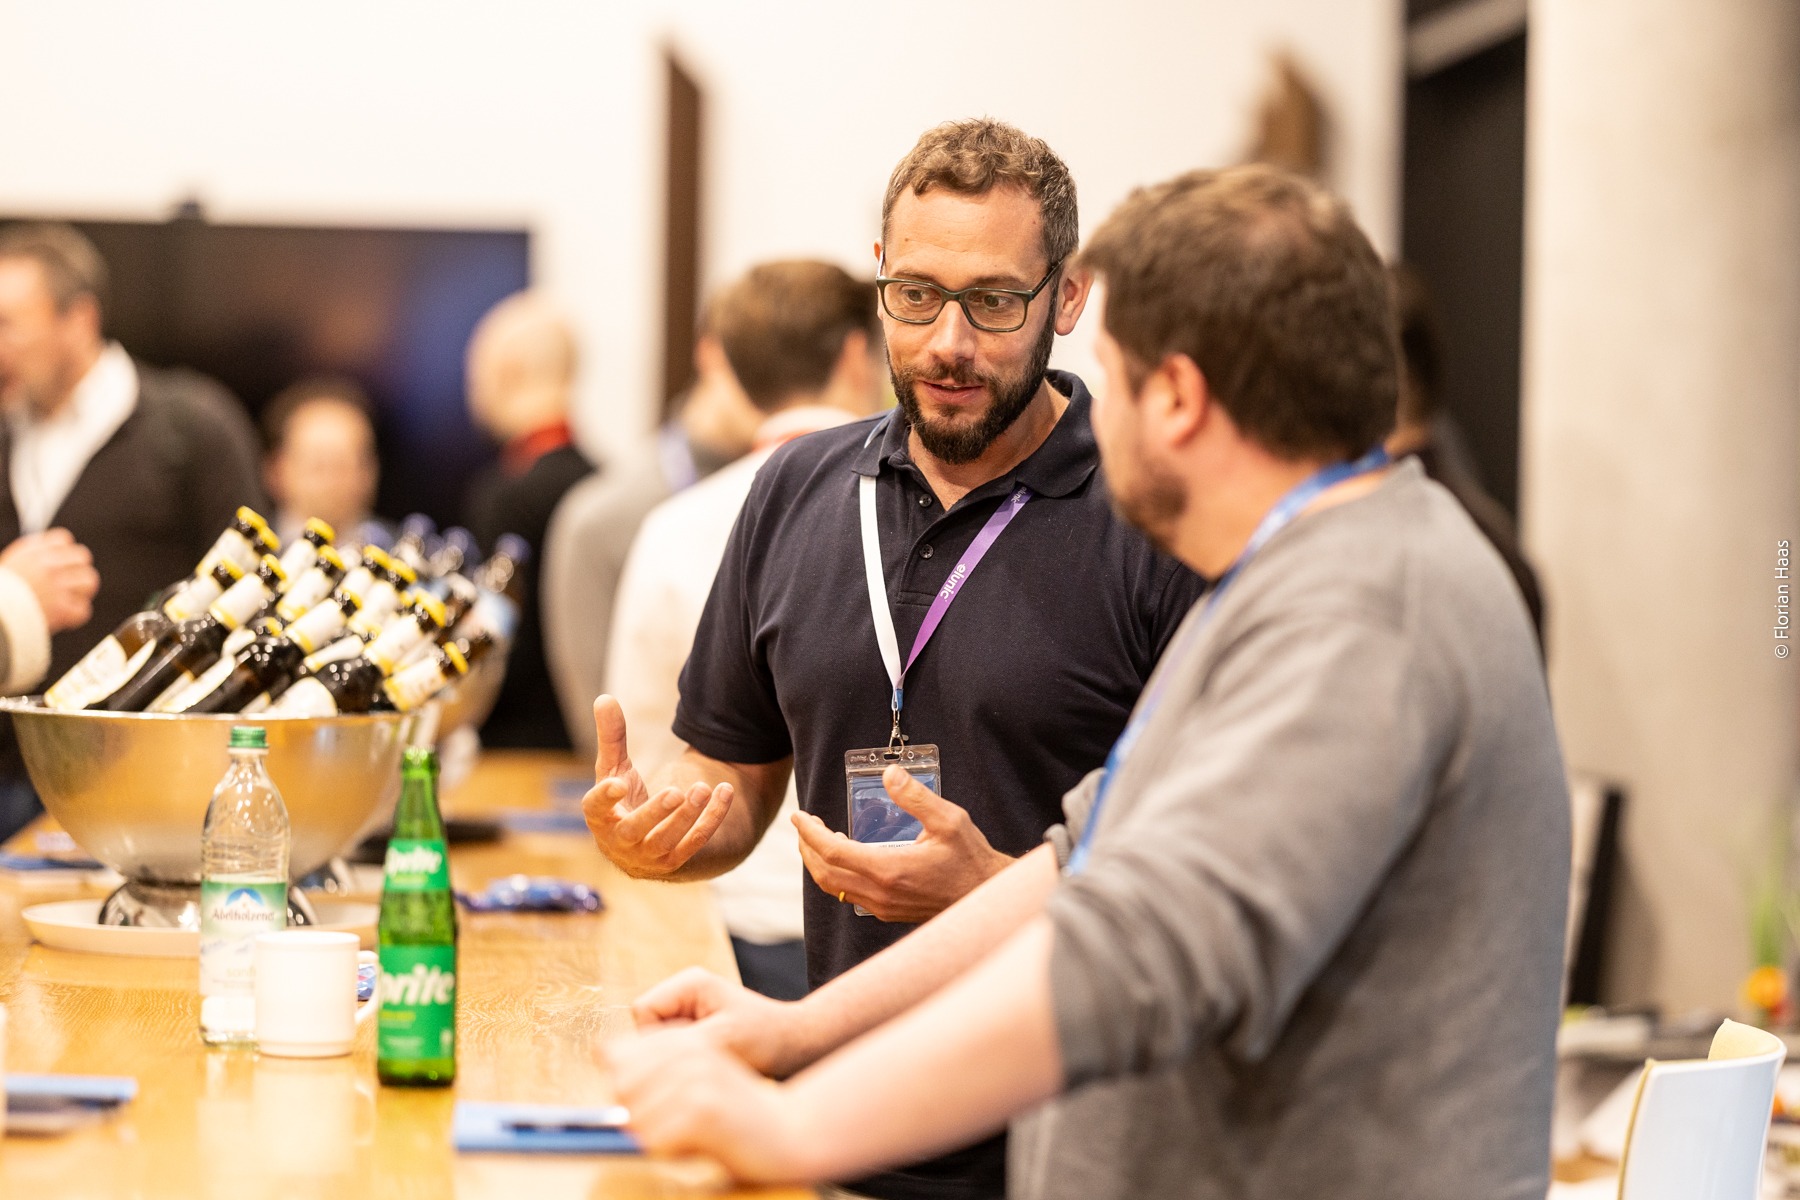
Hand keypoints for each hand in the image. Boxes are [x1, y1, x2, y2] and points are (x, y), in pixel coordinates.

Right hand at [0, 529, 97, 632]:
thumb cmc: (0, 591)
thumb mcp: (11, 563)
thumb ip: (33, 556)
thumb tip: (55, 551)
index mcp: (32, 551)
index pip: (63, 539)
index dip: (64, 551)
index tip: (61, 562)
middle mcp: (48, 565)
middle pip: (82, 557)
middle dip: (78, 569)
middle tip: (71, 581)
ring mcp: (57, 586)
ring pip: (89, 581)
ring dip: (82, 590)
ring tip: (70, 598)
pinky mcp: (61, 608)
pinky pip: (83, 609)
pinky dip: (76, 614)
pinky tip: (65, 615)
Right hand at [581, 695, 734, 877]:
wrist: (640, 845)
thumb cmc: (623, 801)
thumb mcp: (614, 770)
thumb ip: (611, 738)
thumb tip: (604, 698)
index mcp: (601, 818)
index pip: (596, 810)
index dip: (605, 798)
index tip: (619, 783)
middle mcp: (621, 842)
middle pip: (635, 831)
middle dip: (656, 812)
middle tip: (676, 791)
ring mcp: (649, 856)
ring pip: (669, 840)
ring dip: (688, 816)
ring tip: (702, 787)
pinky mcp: (675, 862)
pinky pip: (696, 843)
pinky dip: (712, 819)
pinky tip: (725, 793)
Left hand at [606, 1025, 814, 1184]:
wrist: (794, 1132)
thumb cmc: (740, 1115)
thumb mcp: (698, 1076)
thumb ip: (657, 1065)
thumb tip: (601, 1055)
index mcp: (686, 1040)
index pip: (615, 1054)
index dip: (625, 1086)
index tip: (655, 1102)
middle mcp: (690, 1051)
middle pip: (620, 1086)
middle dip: (637, 1114)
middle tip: (681, 1124)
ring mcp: (697, 1078)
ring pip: (634, 1117)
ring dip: (657, 1137)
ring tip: (695, 1134)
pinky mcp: (703, 1109)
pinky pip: (654, 1139)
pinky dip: (670, 1152)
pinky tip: (702, 1146)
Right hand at [633, 966, 813, 1077]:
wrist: (793, 1047)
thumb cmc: (765, 1039)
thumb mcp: (723, 1041)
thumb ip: (680, 1045)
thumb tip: (643, 1060)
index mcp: (689, 983)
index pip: (643, 1010)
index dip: (656, 1039)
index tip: (689, 1056)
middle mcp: (682, 993)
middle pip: (645, 1027)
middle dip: (665, 1051)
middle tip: (702, 1060)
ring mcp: (685, 1012)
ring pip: (653, 1043)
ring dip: (675, 1060)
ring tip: (709, 1063)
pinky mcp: (690, 1030)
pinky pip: (667, 1053)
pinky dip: (682, 1065)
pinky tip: (709, 1067)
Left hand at [795, 764, 1010, 922]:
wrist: (985, 898)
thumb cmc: (970, 859)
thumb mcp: (949, 820)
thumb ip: (916, 797)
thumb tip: (889, 774)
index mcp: (889, 870)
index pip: (832, 852)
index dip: (809, 833)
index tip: (799, 815)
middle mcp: (880, 893)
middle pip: (825, 872)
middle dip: (807, 847)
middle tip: (803, 824)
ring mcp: (882, 906)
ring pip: (834, 888)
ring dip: (818, 862)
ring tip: (818, 838)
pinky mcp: (887, 912)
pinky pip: (849, 895)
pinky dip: (835, 875)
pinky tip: (845, 857)